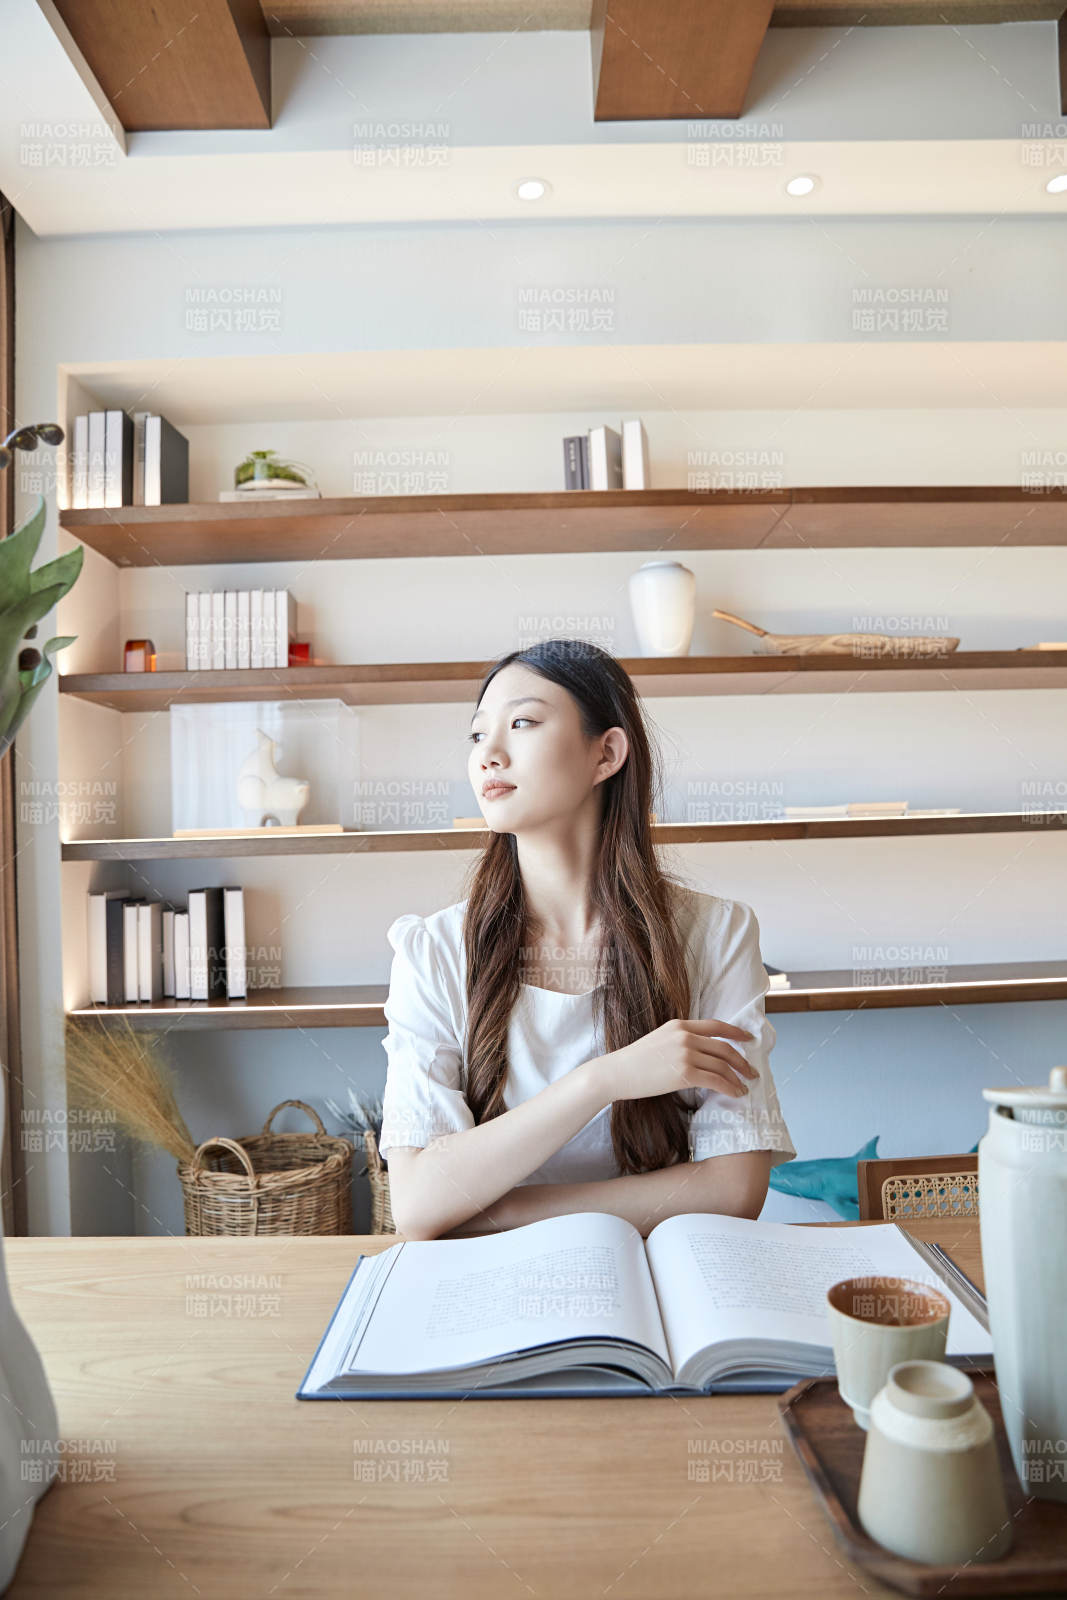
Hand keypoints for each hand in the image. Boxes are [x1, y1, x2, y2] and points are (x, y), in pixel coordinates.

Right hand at [593, 1017, 758, 1102]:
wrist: (617, 1072)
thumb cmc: (635, 1061)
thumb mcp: (659, 1040)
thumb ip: (680, 1040)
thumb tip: (701, 1053)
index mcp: (680, 1025)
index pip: (716, 1026)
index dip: (736, 1032)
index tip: (749, 1039)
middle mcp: (685, 1036)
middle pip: (724, 1047)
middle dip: (742, 1061)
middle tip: (752, 1072)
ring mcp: (686, 1053)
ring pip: (722, 1065)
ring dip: (737, 1078)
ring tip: (744, 1087)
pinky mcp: (684, 1073)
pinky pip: (716, 1080)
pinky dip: (729, 1088)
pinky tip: (735, 1093)